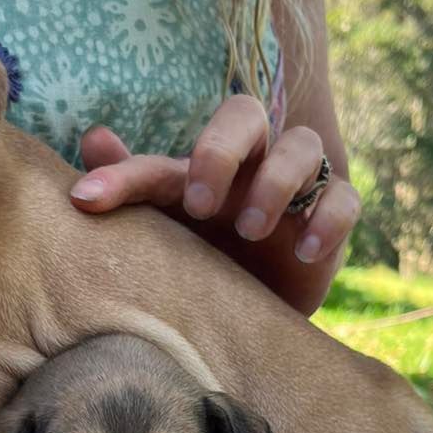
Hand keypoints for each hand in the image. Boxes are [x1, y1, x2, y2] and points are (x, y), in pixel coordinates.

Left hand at [71, 95, 359, 316]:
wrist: (258, 318)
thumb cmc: (203, 268)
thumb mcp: (163, 237)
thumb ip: (132, 191)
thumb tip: (93, 137)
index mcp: (200, 169)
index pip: (160, 157)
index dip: (125, 174)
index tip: (87, 203)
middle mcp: (249, 165)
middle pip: (245, 114)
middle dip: (220, 150)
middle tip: (199, 205)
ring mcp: (296, 188)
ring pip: (302, 146)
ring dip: (276, 182)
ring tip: (251, 229)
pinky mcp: (333, 219)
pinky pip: (346, 199)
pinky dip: (328, 219)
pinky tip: (304, 252)